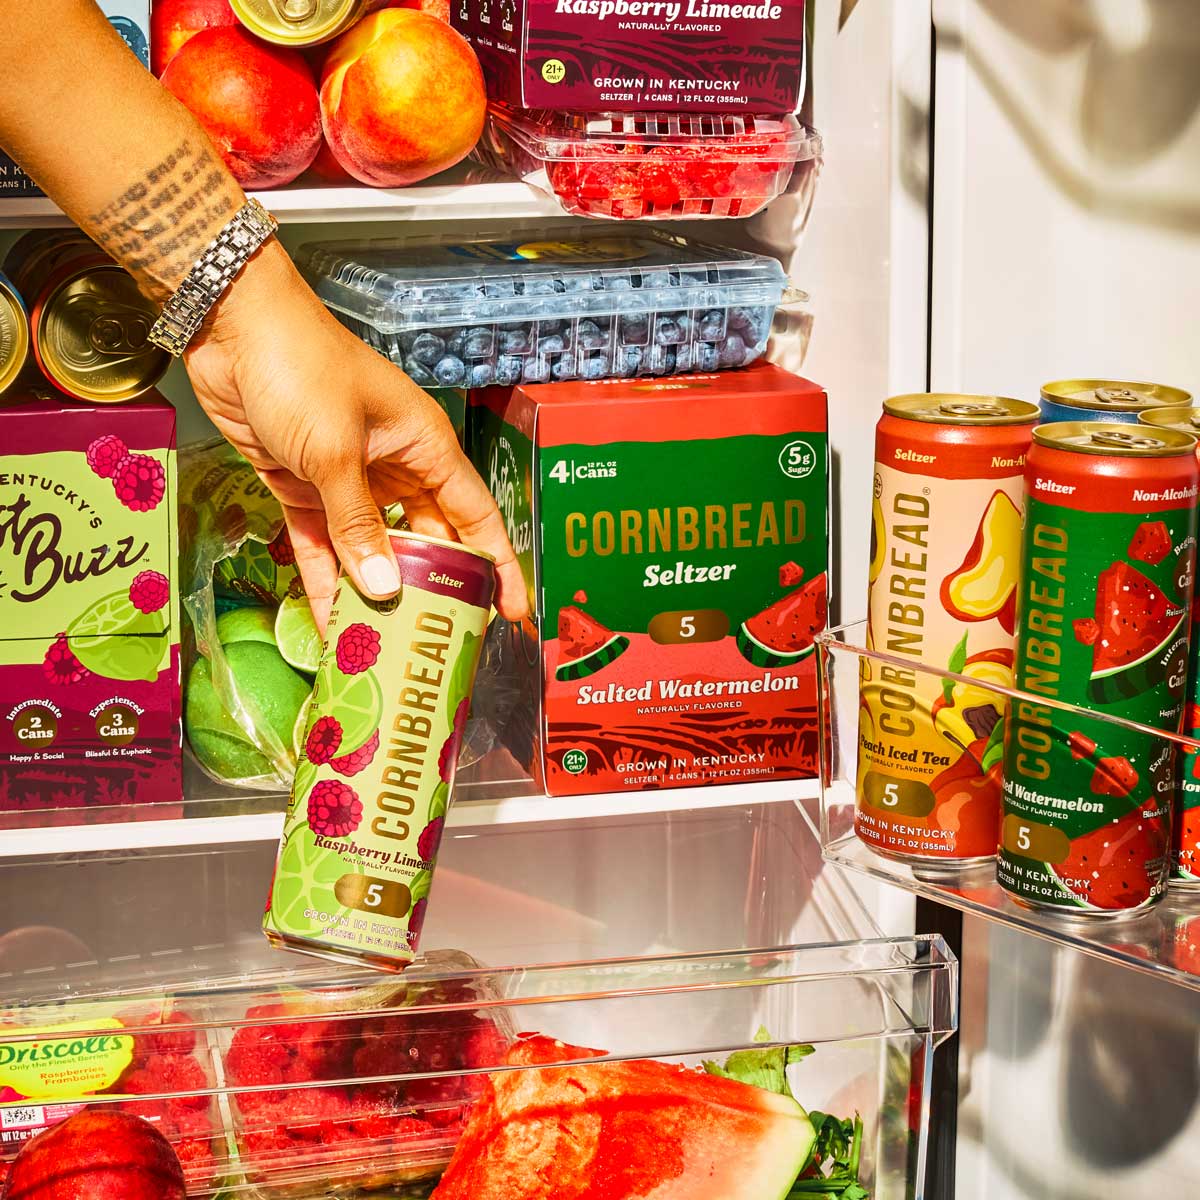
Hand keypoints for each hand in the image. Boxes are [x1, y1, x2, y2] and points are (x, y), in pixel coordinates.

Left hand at [183, 241, 526, 627]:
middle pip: (426, 539)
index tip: (511, 609)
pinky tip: (329, 616)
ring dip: (374, 590)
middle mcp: (394, 467)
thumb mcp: (336, 452)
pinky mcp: (302, 485)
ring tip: (384, 643)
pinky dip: (324, 575)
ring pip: (371, 547)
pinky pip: (321, 540)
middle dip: (434, 587)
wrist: (231, 326)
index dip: (497, 563)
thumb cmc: (301, 368)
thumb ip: (358, 524)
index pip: (475, 515)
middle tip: (441, 638)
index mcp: (425, 447)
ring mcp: (348, 479)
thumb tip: (383, 589)